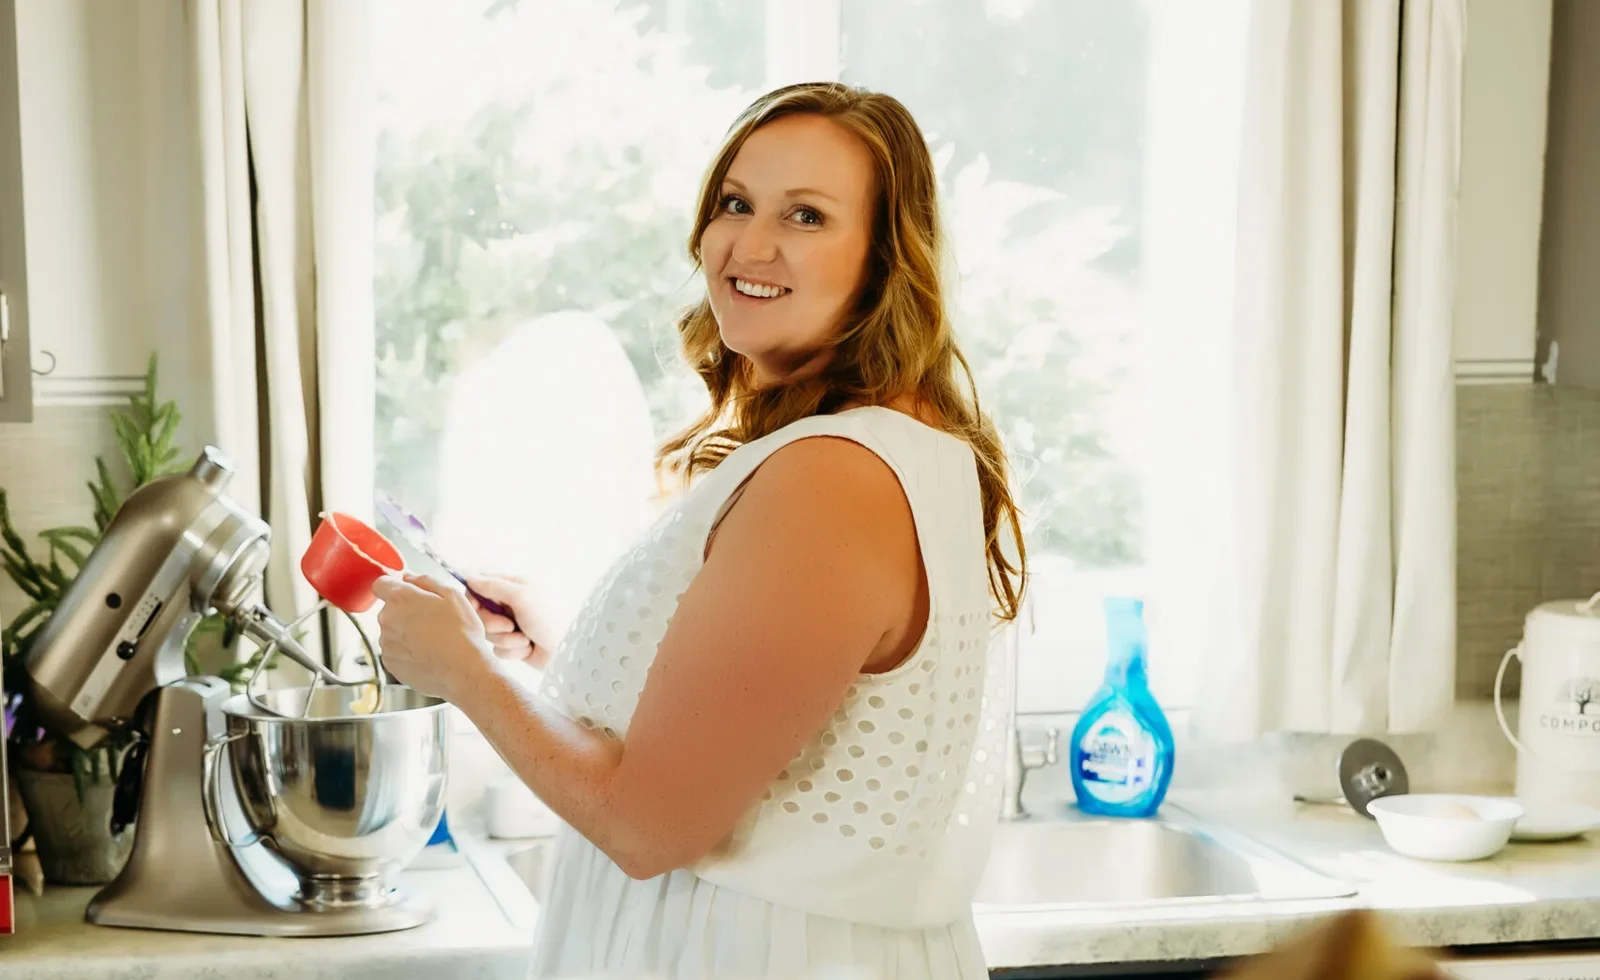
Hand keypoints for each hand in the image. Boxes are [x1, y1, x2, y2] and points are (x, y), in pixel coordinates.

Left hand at [371, 572, 496, 700]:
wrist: (462, 671)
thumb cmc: (461, 633)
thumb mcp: (453, 595)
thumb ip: (426, 580)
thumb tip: (409, 577)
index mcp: (401, 598)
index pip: (380, 584)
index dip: (394, 586)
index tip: (407, 593)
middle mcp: (387, 619)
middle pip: (389, 609)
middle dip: (405, 611)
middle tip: (432, 620)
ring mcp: (386, 643)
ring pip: (392, 631)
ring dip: (406, 632)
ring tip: (432, 640)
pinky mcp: (389, 663)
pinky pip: (394, 651)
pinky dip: (406, 651)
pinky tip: (427, 654)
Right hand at [464, 573, 554, 667]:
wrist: (566, 651)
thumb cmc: (547, 619)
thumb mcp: (521, 596)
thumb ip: (494, 586)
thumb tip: (470, 578)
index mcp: (516, 586)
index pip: (483, 585)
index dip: (474, 596)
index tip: (474, 605)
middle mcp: (512, 604)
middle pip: (482, 612)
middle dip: (493, 623)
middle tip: (509, 625)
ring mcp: (513, 625)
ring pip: (489, 633)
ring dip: (506, 639)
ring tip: (525, 639)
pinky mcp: (514, 644)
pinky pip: (498, 649)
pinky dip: (513, 650)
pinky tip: (528, 649)